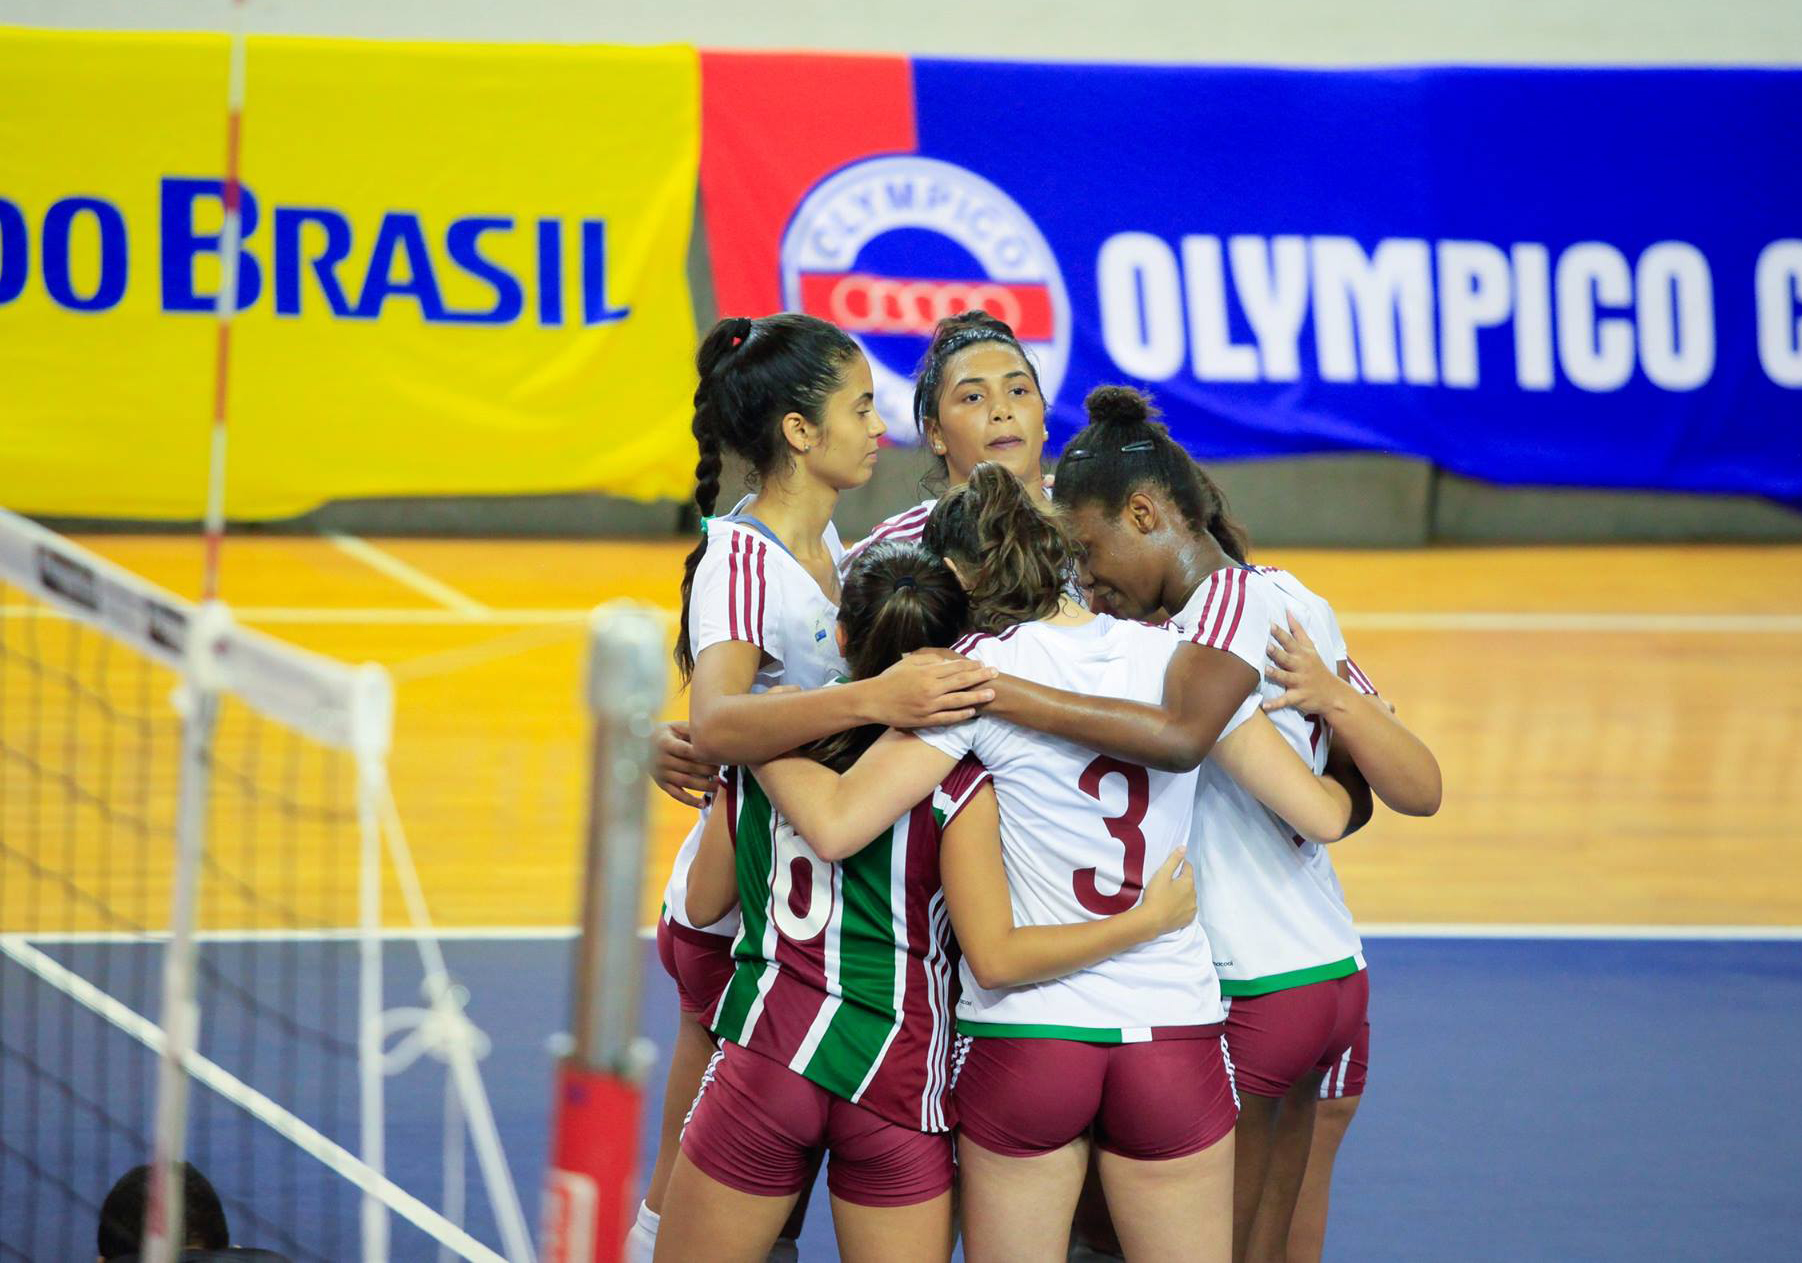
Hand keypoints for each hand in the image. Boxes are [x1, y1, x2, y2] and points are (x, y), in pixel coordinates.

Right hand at [650, 721, 715, 808]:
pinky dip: (691, 801)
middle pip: (688, 767)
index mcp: (665, 743)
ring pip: (685, 782)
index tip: (717, 755)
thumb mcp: (674, 727)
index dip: (701, 754)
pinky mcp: (662, 784)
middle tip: (721, 769)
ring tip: (717, 785)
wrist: (640, 745)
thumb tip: (711, 733)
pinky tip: (704, 803)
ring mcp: (661, 774)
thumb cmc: (665, 734)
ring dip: (703, 785)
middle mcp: (661, 760)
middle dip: (707, 770)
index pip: (685, 750)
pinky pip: (677, 795)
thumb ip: (690, 730)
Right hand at [867, 650, 997, 727]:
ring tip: (991, 693)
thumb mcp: (908, 663)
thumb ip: (928, 660)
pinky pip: (948, 718)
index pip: (954, 668)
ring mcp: (929, 706)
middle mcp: (930, 689)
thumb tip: (947, 661)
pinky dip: (961, 715)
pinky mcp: (925, 720)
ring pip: (958, 700)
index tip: (983, 663)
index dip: (970, 665)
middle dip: (980, 677)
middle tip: (996, 673)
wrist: (872, 700)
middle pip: (961, 681)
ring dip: (977, 696)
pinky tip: (973, 711)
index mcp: (926, 673)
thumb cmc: (890, 679)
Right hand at [1137, 849, 1196, 936]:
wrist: (1151, 921)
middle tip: (1167, 883)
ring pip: (1189, 896)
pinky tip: (1173, 907)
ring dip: (1183, 894)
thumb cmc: (1156, 896)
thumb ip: (1173, 860)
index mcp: (1188, 882)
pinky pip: (1188, 909)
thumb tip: (1184, 847)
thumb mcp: (1162, 874)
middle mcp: (1194, 895)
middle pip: (1189, 883)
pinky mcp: (1188, 919)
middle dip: (1181, 880)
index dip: (1180, 865)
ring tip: (1169, 896)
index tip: (1171, 867)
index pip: (1188, 867)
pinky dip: (1183, 906)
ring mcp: (1192, 908)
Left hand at [1263, 613, 1353, 715]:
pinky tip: (1264, 706)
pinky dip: (1275, 704)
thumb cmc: (1317, 668)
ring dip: (1275, 674)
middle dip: (1277, 652)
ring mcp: (1300, 682)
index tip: (1270, 624)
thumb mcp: (1310, 648)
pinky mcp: (1298, 697)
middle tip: (1266, 645)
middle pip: (1287, 658)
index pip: (1291, 641)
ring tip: (1264, 670)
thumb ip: (1298, 630)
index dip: (1281, 633)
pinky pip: (1285, 701)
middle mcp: (1301, 667)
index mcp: (1303, 654)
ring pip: (1286, 677)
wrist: (1334, 694)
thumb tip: (1288, 611)